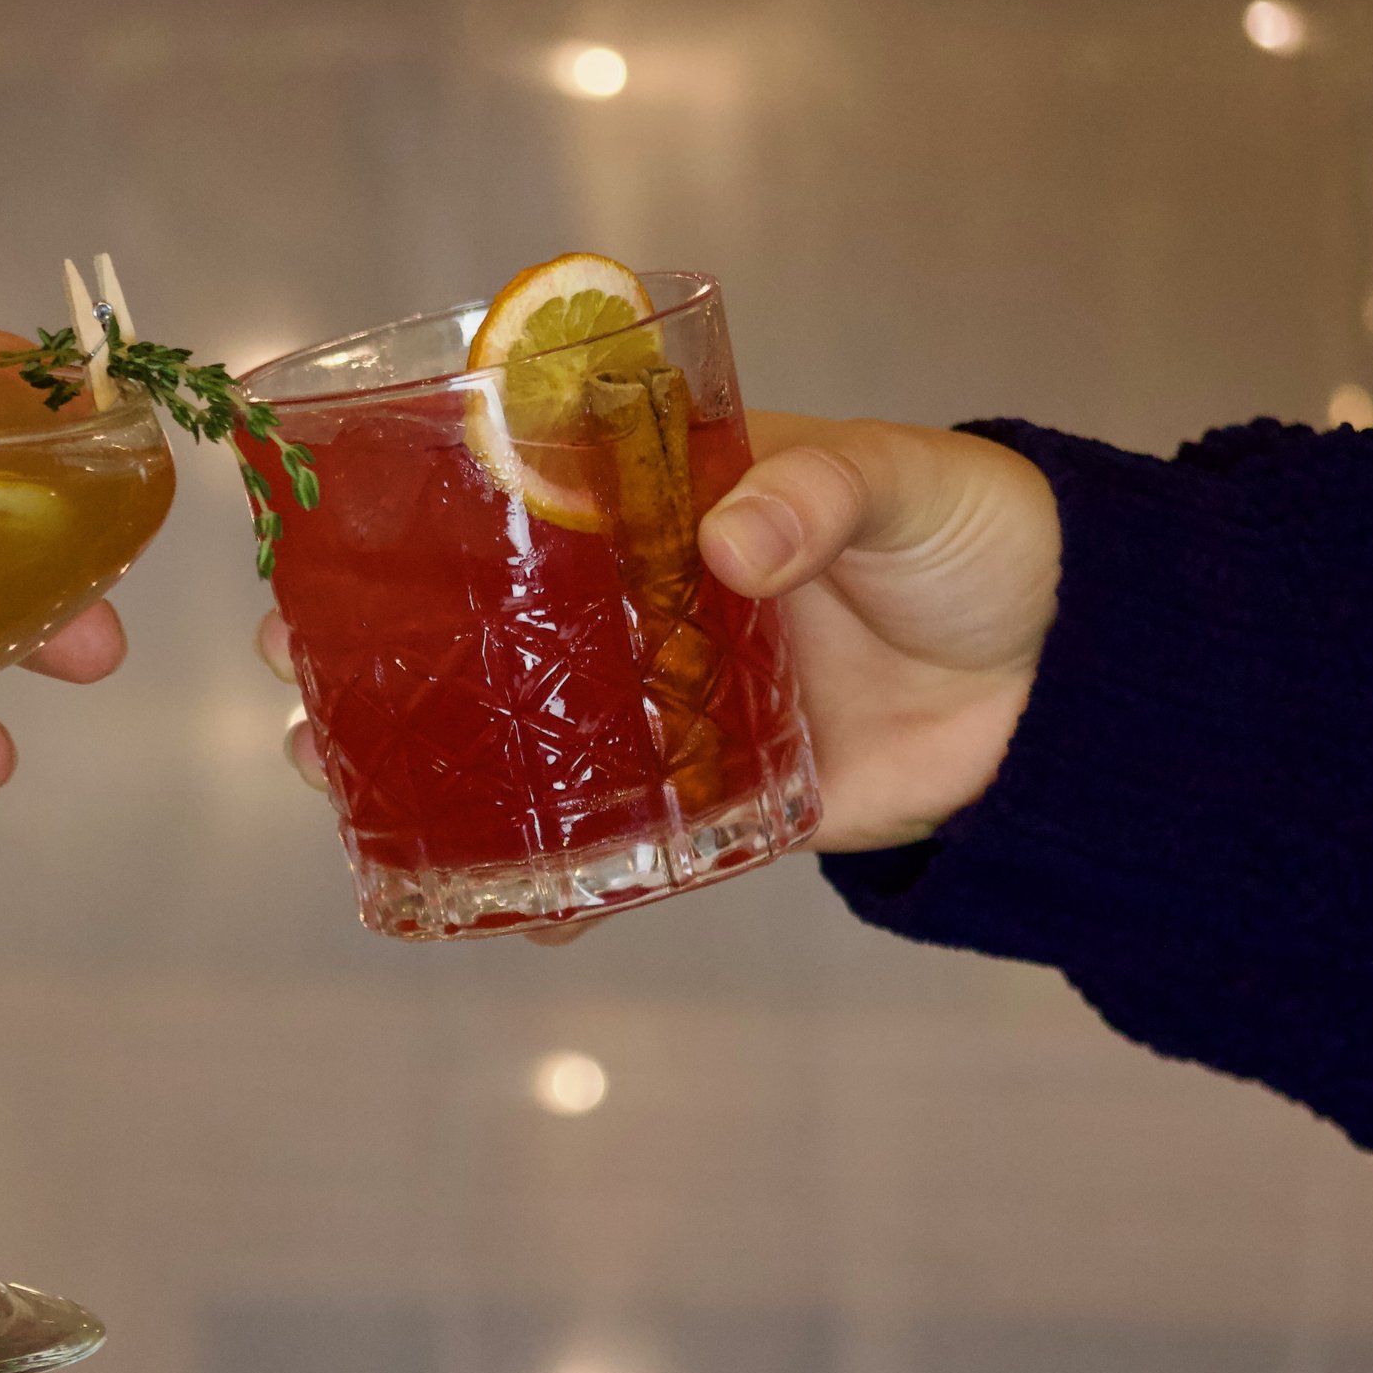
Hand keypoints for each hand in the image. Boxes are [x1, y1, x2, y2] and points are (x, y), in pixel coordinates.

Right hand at [260, 411, 1060, 866]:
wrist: (1077, 683)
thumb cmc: (985, 543)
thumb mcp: (907, 482)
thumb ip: (822, 496)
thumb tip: (729, 547)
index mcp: (670, 506)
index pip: (519, 498)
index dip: (418, 513)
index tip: (330, 529)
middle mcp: (648, 607)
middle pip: (488, 623)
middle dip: (381, 642)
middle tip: (296, 659)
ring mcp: (672, 708)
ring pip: (523, 735)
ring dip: (426, 753)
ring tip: (329, 764)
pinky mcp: (718, 802)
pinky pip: (613, 840)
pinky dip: (545, 871)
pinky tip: (474, 890)